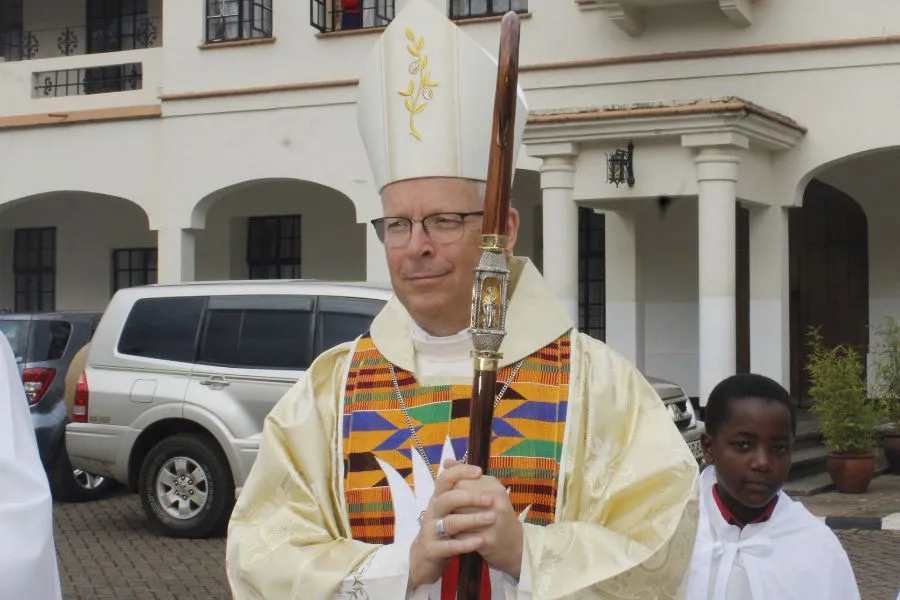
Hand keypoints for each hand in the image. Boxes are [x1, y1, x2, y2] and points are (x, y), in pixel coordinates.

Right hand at [407, 462, 495, 589]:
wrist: (423, 559)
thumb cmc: (442, 530)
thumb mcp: (449, 509)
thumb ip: (458, 489)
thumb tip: (465, 465)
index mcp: (438, 498)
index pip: (445, 479)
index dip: (460, 472)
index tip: (479, 471)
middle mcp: (433, 511)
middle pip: (448, 498)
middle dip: (470, 497)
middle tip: (491, 499)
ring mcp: (430, 531)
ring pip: (450, 522)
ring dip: (472, 519)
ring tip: (491, 519)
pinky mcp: (432, 550)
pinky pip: (449, 546)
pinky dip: (465, 543)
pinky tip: (481, 540)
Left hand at [446, 461, 523, 578]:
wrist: (515, 544)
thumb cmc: (496, 514)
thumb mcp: (486, 491)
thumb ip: (466, 477)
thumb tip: (446, 462)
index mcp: (493, 485)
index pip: (460, 480)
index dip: (450, 489)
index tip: (448, 496)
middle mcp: (494, 501)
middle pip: (457, 498)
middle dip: (449, 506)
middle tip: (446, 511)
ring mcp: (492, 521)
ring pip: (458, 517)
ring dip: (449, 521)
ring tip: (448, 522)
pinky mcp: (488, 539)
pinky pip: (462, 536)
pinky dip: (455, 537)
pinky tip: (454, 536)